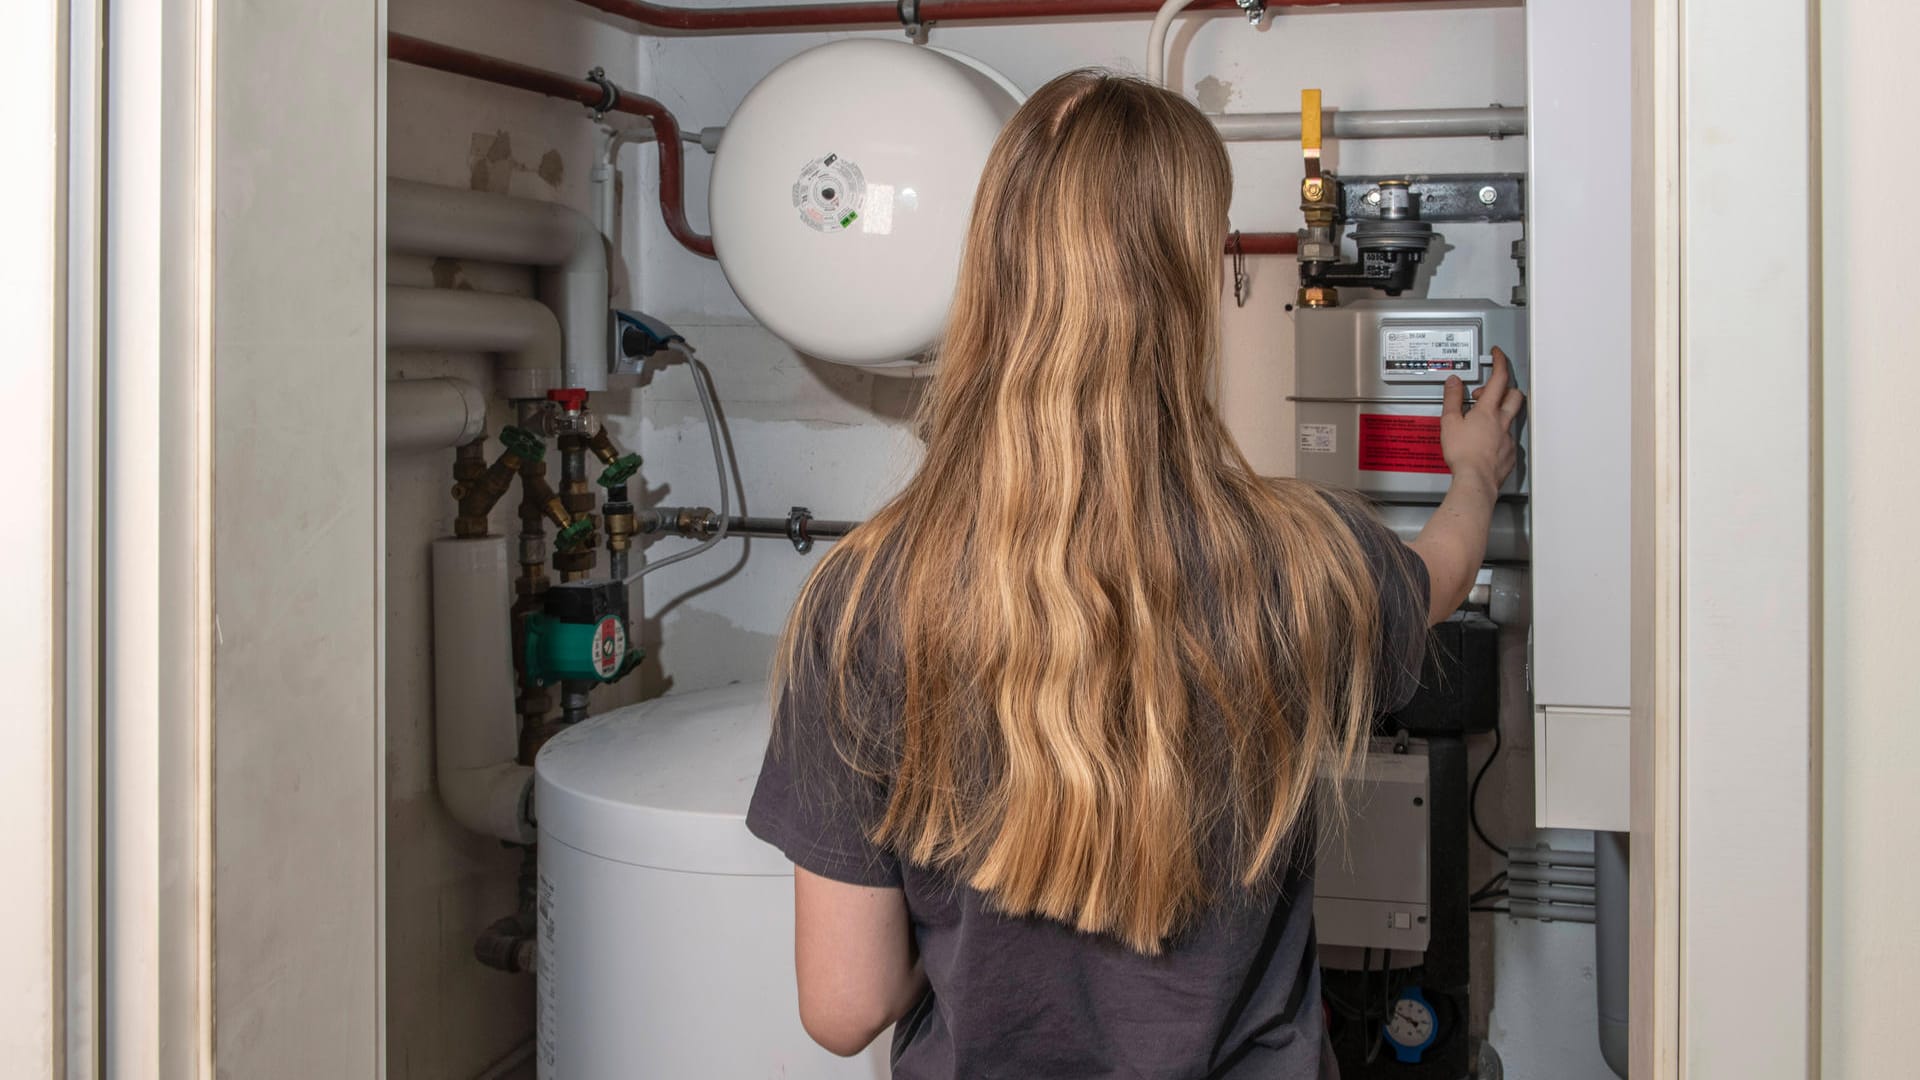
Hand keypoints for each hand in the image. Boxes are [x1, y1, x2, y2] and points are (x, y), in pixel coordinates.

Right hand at [1440, 347, 1525, 491]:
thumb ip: (1452, 399)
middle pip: (1514, 395)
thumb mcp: (1449, 422)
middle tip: (1490, 390)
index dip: (1500, 363)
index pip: (1498, 378)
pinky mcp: (1510, 454)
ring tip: (1487, 418)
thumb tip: (1453, 382)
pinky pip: (1510, 439)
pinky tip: (1489, 442)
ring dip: (1503, 411)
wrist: (1475, 480)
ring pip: (1513, 417)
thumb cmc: (1463, 454)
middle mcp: (1502, 422)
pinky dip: (1501, 436)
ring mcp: (1508, 438)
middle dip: (1506, 387)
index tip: (1498, 355)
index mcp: (1487, 410)